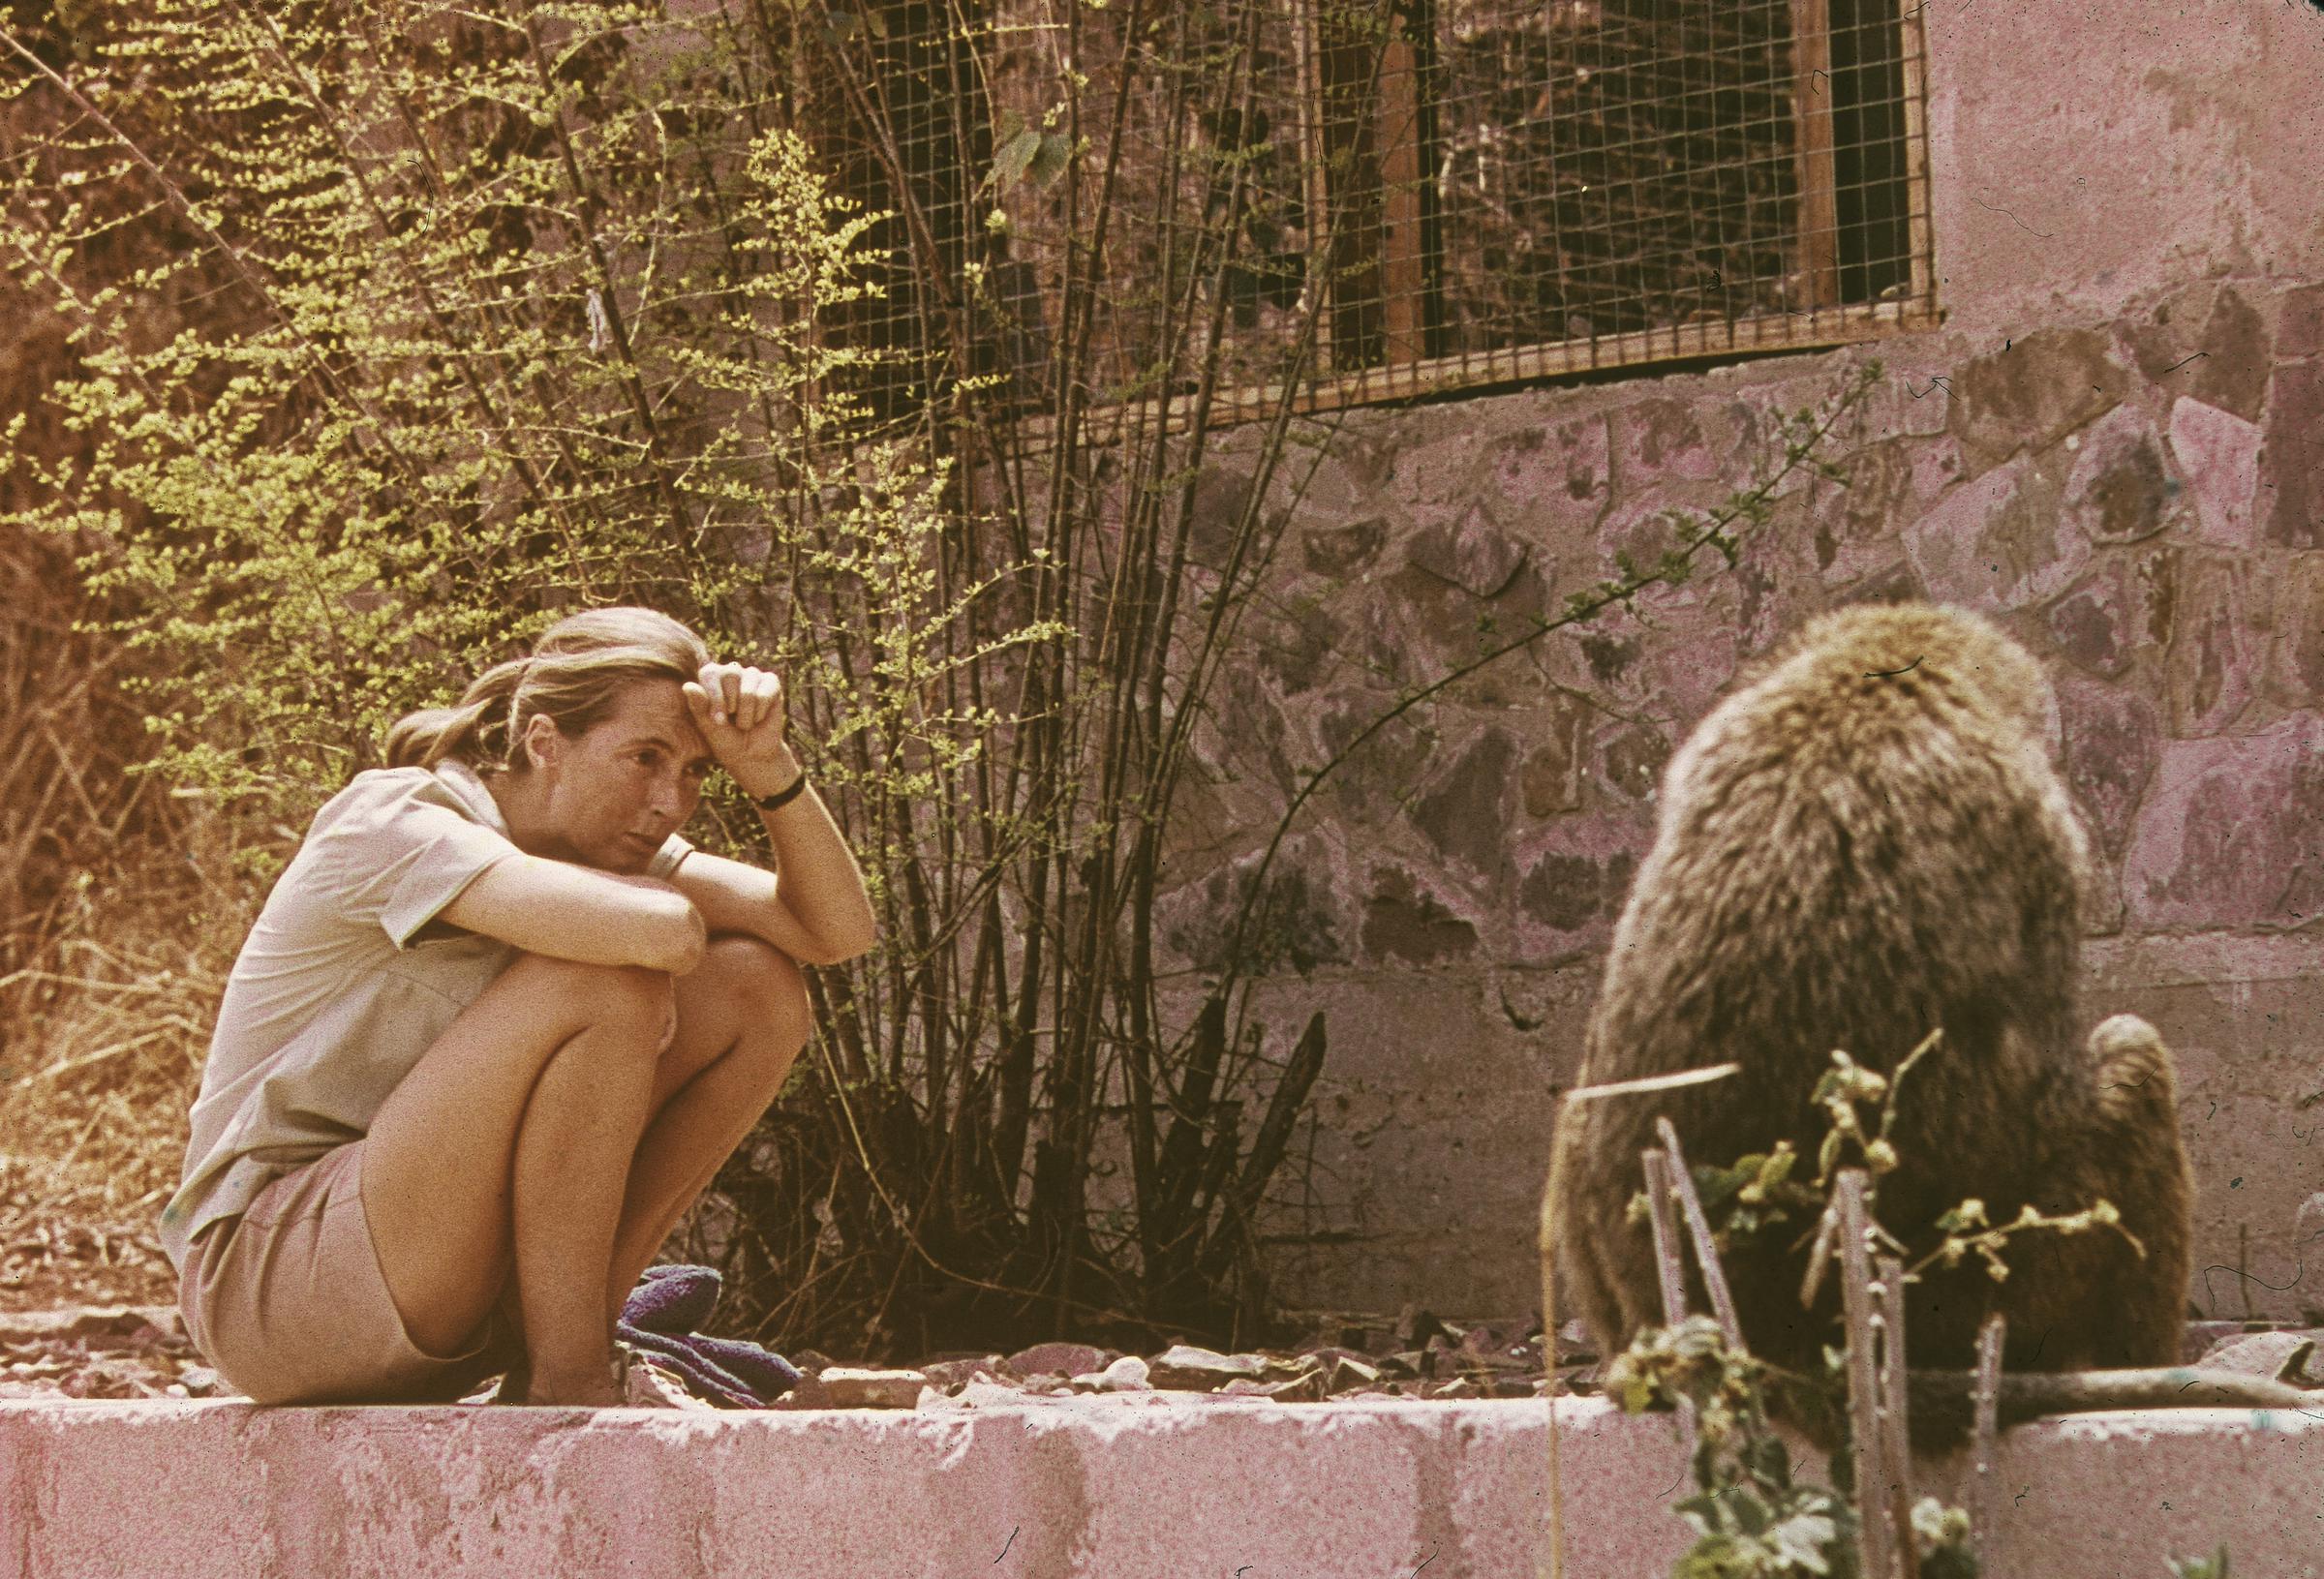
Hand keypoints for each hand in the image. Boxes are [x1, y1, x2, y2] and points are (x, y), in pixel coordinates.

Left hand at [681, 661, 798, 799]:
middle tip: (732, 721)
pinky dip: (760, 713)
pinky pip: (764, 695)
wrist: (751, 754)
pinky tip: (759, 717)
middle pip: (730, 675)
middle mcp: (732, 671)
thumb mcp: (708, 725)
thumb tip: (687, 686)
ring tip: (745, 722)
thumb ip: (699, 705)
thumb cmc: (725, 738)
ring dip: (746, 714)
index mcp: (712, 677)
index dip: (715, 697)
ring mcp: (752, 675)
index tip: (718, 720)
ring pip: (748, 691)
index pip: (710, 673)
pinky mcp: (771, 682)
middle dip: (730, 705)